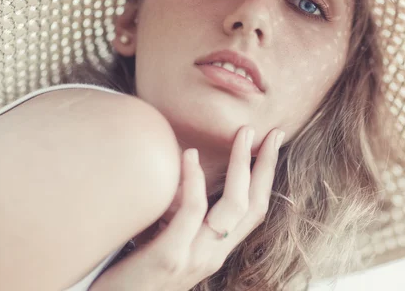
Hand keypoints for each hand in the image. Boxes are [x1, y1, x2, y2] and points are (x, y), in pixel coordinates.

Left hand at [89, 126, 284, 290]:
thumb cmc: (133, 271)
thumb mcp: (166, 239)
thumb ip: (181, 215)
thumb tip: (185, 175)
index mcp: (215, 248)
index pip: (254, 210)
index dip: (267, 176)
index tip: (272, 144)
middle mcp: (213, 254)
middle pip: (254, 205)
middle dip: (266, 165)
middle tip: (271, 133)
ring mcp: (195, 257)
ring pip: (234, 205)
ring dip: (241, 164)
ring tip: (242, 134)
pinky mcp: (170, 257)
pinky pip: (192, 211)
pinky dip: (194, 179)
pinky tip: (190, 154)